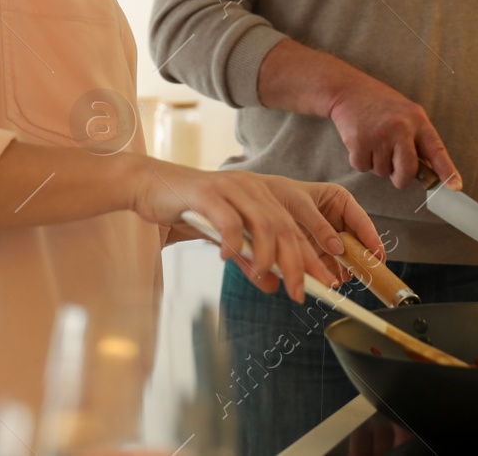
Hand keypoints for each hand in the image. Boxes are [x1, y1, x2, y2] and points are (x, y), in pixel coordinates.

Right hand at [132, 159, 382, 301]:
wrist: (150, 186)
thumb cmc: (190, 211)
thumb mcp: (226, 239)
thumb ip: (249, 259)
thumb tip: (272, 284)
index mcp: (262, 195)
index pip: (297, 228)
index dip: (315, 256)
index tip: (328, 282)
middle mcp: (253, 188)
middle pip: (286, 228)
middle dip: (299, 262)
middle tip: (302, 292)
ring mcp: (230, 188)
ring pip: (263, 222)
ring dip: (268, 254)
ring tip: (266, 277)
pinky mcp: (206, 193)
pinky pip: (228, 218)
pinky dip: (233, 240)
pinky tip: (229, 258)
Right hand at [325, 69, 460, 190]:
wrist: (349, 90)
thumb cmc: (381, 105)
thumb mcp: (407, 115)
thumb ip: (417, 140)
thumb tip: (426, 173)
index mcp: (417, 120)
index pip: (436, 150)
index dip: (447, 170)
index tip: (456, 186)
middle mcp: (401, 128)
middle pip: (407, 171)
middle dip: (401, 178)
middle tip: (395, 171)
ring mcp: (379, 135)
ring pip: (382, 172)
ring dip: (377, 164)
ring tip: (374, 141)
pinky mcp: (359, 141)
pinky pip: (363, 168)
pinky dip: (360, 161)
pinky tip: (361, 142)